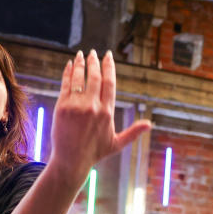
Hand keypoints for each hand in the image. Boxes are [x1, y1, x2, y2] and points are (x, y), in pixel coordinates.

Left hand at [52, 50, 150, 183]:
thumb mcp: (117, 143)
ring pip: (80, 78)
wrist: (71, 161)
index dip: (109, 67)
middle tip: (94, 52)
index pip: (109, 83)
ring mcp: (76, 106)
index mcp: (107, 113)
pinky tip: (70, 65)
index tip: (108, 56)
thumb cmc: (95, 153)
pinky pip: (66, 84)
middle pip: (95, 77)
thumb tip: (150, 124)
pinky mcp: (62, 107)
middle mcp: (93, 107)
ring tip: (81, 54)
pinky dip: (68, 72)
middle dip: (94, 62)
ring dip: (81, 63)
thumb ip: (133, 132)